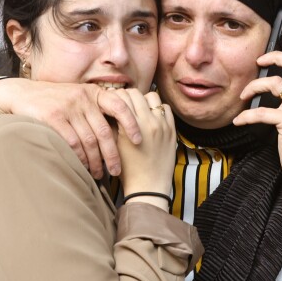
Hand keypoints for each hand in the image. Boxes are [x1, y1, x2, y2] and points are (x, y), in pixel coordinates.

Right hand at [0, 78, 142, 178]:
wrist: (22, 94)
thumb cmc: (54, 101)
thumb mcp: (78, 98)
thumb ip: (95, 110)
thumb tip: (119, 132)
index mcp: (93, 93)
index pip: (120, 105)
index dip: (131, 123)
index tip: (138, 141)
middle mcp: (83, 98)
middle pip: (104, 131)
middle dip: (113, 154)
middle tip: (117, 171)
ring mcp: (68, 107)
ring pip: (89, 140)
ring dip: (95, 161)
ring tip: (99, 174)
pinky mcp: (53, 117)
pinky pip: (72, 142)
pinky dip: (79, 157)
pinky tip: (83, 167)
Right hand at [114, 90, 176, 209]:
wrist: (148, 187)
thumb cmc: (127, 169)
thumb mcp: (114, 145)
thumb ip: (112, 124)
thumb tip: (109, 107)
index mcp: (132, 125)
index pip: (122, 97)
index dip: (115, 97)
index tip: (112, 102)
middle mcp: (149, 121)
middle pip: (136, 93)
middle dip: (128, 96)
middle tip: (124, 104)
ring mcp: (162, 125)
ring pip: (152, 97)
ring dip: (144, 101)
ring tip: (139, 110)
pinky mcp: (172, 130)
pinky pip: (166, 109)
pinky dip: (158, 109)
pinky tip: (151, 117)